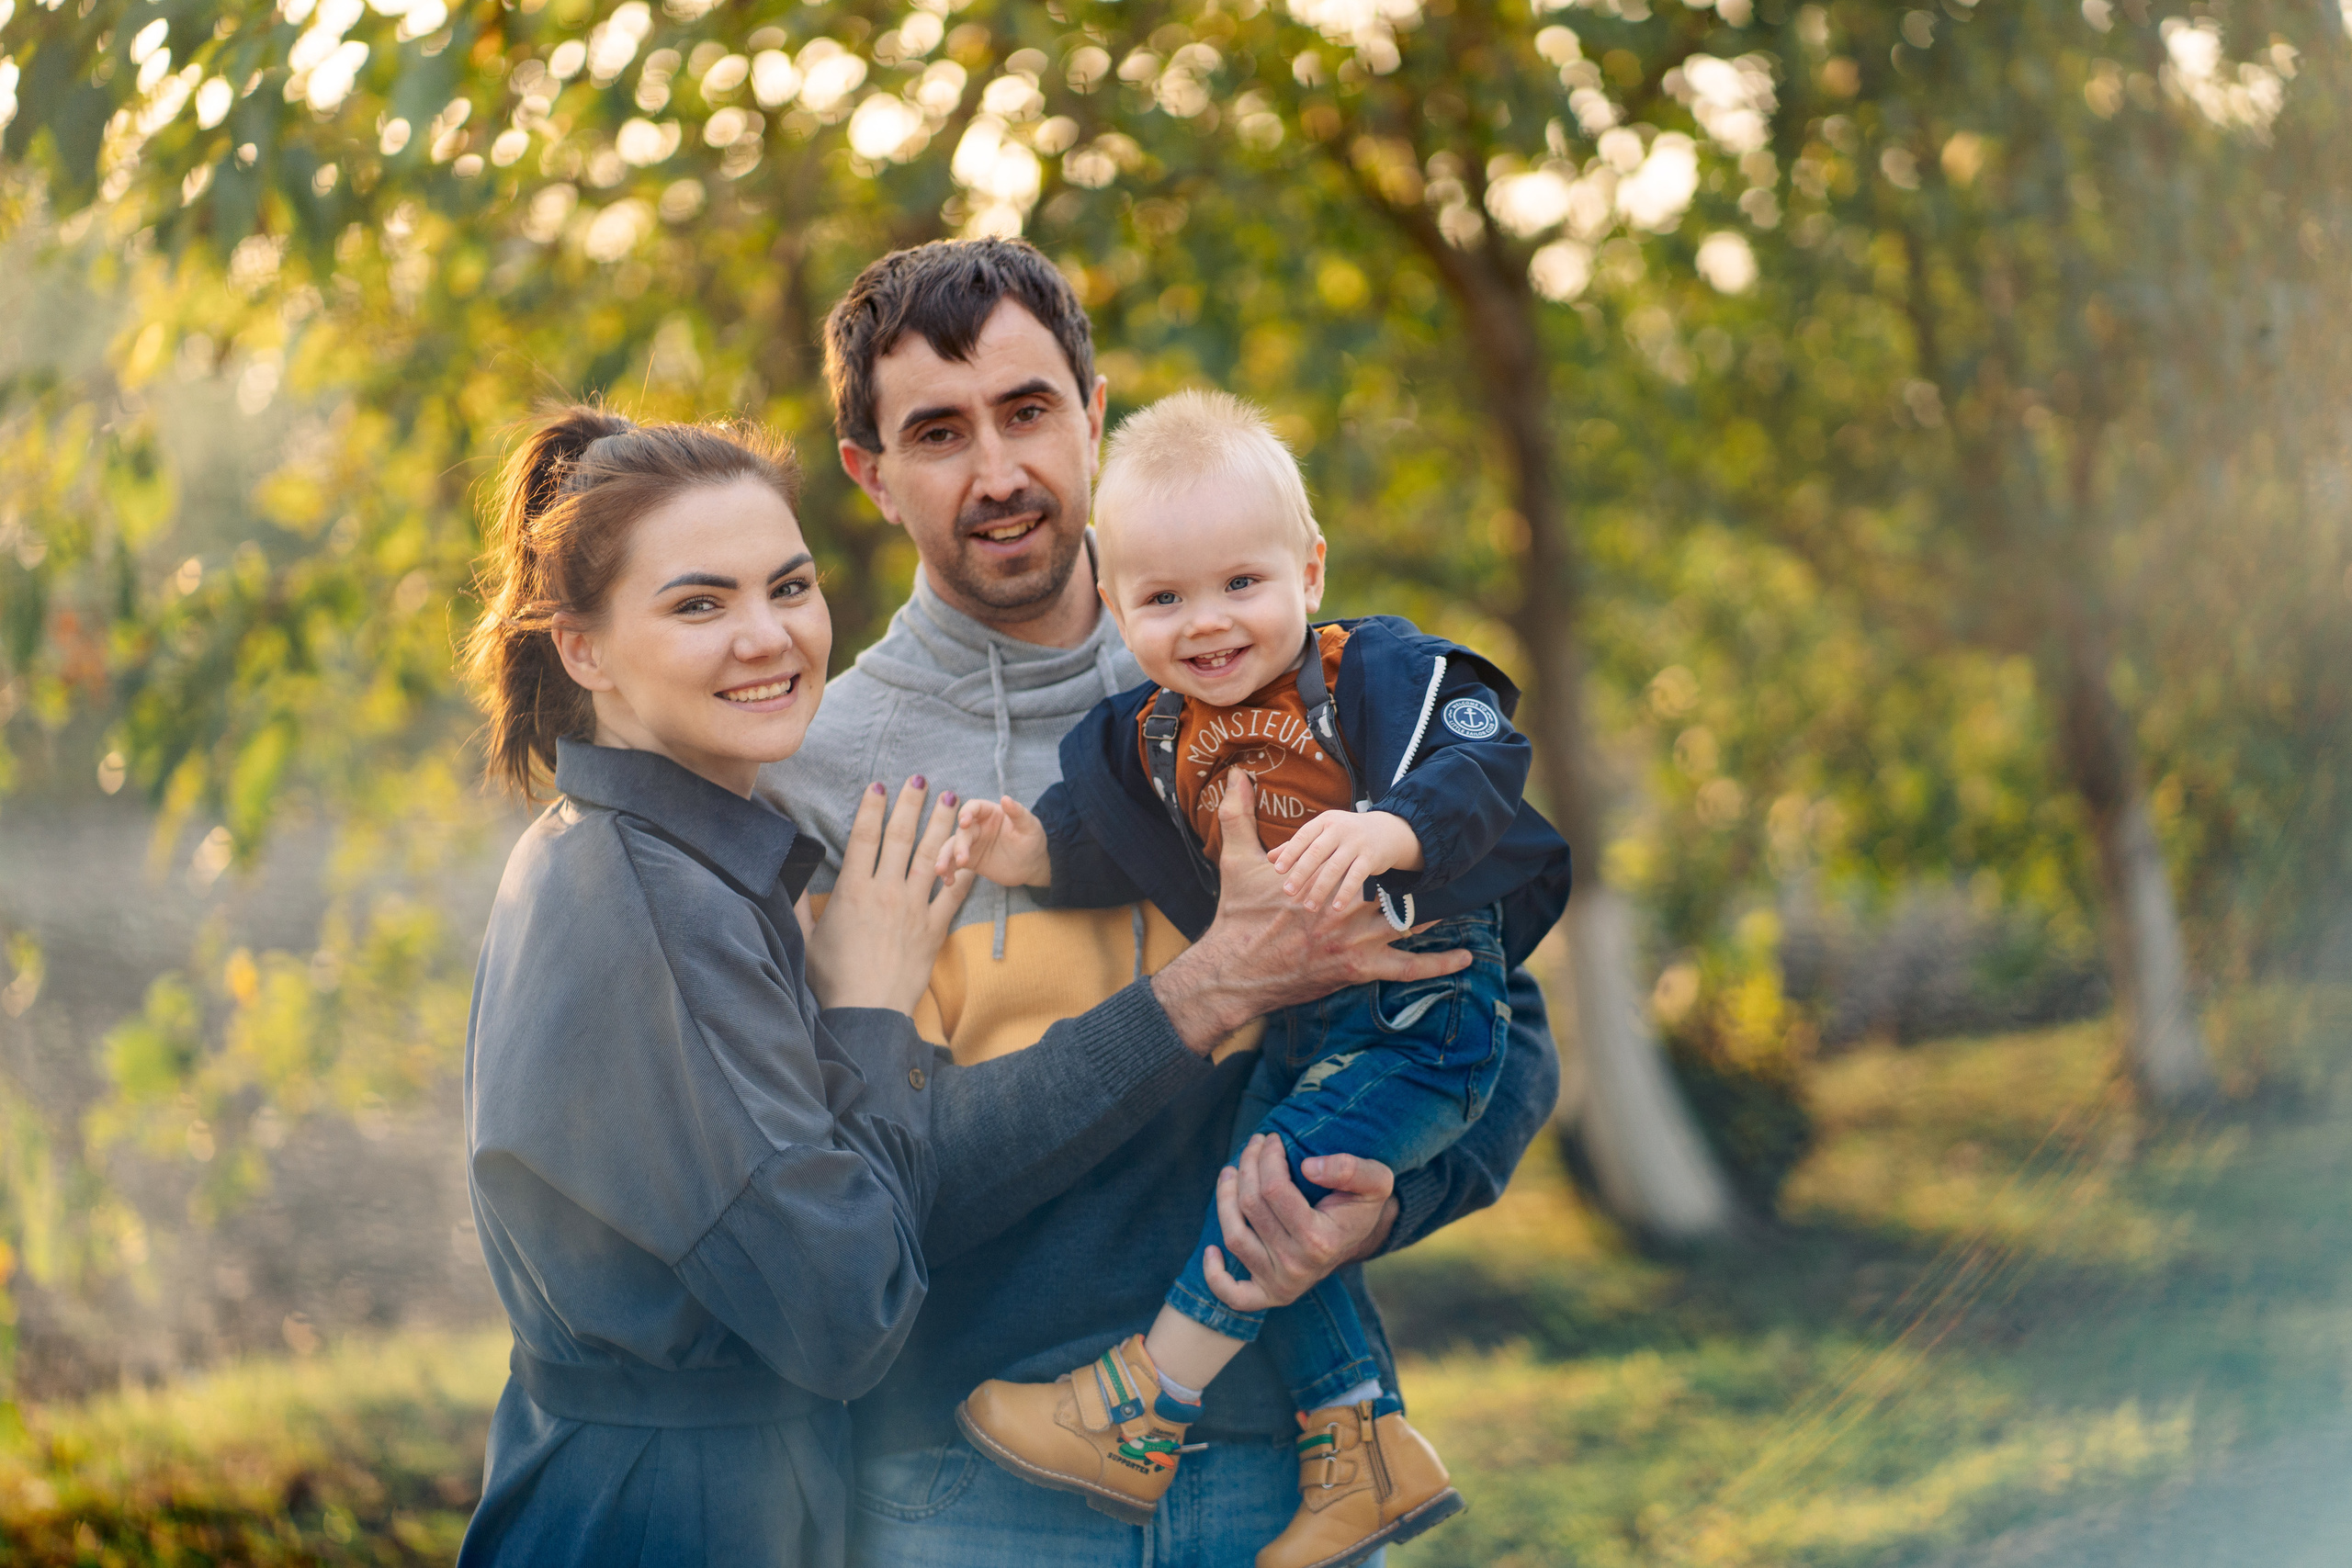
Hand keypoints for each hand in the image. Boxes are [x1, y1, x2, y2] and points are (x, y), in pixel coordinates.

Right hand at [805, 776, 974, 1014]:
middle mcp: (885, 892)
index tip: (879, 785)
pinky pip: (954, 893)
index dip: (872, 808)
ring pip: (931, 855)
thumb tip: (787, 876)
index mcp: (852, 891)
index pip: (864, 837)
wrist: (867, 1011)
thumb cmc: (832, 979)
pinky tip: (973, 850)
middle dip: (910, 804)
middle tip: (920, 779)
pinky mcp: (934, 928)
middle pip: (900, 837)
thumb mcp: (806, 939)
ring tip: (951, 800)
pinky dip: (965, 870)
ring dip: (942, 824)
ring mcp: (913, 909)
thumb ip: (799, 904)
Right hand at [933, 794, 1050, 888]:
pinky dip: (948, 872)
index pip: (973, 807)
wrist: (1032, 865)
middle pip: (961, 832)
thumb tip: (1006, 799)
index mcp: (990, 813)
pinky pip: (953, 864)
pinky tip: (948, 881)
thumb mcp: (1030, 827)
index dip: (966, 812)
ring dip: (945, 858)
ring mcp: (971, 844)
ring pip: (951, 847)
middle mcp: (977, 826)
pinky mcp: (969, 861)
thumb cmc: (1032, 840)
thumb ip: (1018, 813)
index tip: (963, 822)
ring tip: (941, 871)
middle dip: (958, 845)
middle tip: (962, 859)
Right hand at [1149, 774, 1470, 1054]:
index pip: (1361, 861)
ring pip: (1407, 921)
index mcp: (1324, 883)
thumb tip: (1235, 775)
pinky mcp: (1360, 969)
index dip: (1381, 850)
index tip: (1402, 832)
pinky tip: (1466, 957)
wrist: (1235, 972)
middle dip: (1414, 877)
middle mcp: (1345, 910)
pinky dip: (1439, 964)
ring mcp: (1356, 942)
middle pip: (1390, 888)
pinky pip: (1409, 969)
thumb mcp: (1235, 863)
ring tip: (1459, 897)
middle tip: (1444, 861)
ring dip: (1433, 910)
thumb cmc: (1237, 918)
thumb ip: (1238, 816)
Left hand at [1201, 1133, 1397, 1311]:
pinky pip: (1232, 1294)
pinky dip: (1215, 1275)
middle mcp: (1298, 1266)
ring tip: (1230, 1171)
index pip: (1274, 1190)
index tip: (1272, 1139)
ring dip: (1224, 1198)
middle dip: (1247, 1166)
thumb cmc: (1361, 1203)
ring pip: (1234, 1236)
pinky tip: (1210, 1249)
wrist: (1359, 1238)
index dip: (1267, 1157)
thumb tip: (1308, 1167)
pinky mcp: (1268, 1295)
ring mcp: (1281, 1283)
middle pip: (1251, 1207)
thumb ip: (1351, 1169)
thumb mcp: (1375, 1180)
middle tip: (1252, 1145)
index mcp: (1321, 1240)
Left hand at [1268, 809, 1424, 911]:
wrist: (1388, 831)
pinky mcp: (1371, 857)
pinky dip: (1345, 893)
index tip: (1278, 870)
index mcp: (1324, 822)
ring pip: (1335, 868)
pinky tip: (1336, 908)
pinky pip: (1356, 877)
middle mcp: (1340, 829)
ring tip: (1309, 907)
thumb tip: (1270, 858)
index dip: (1290, 853)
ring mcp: (1357, 843)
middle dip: (1301, 873)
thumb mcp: (1323, 834)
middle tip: (1288, 892)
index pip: (1303, 836)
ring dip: (1321, 889)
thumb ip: (1297, 845)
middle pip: (1317, 853)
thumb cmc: (1346, 835)